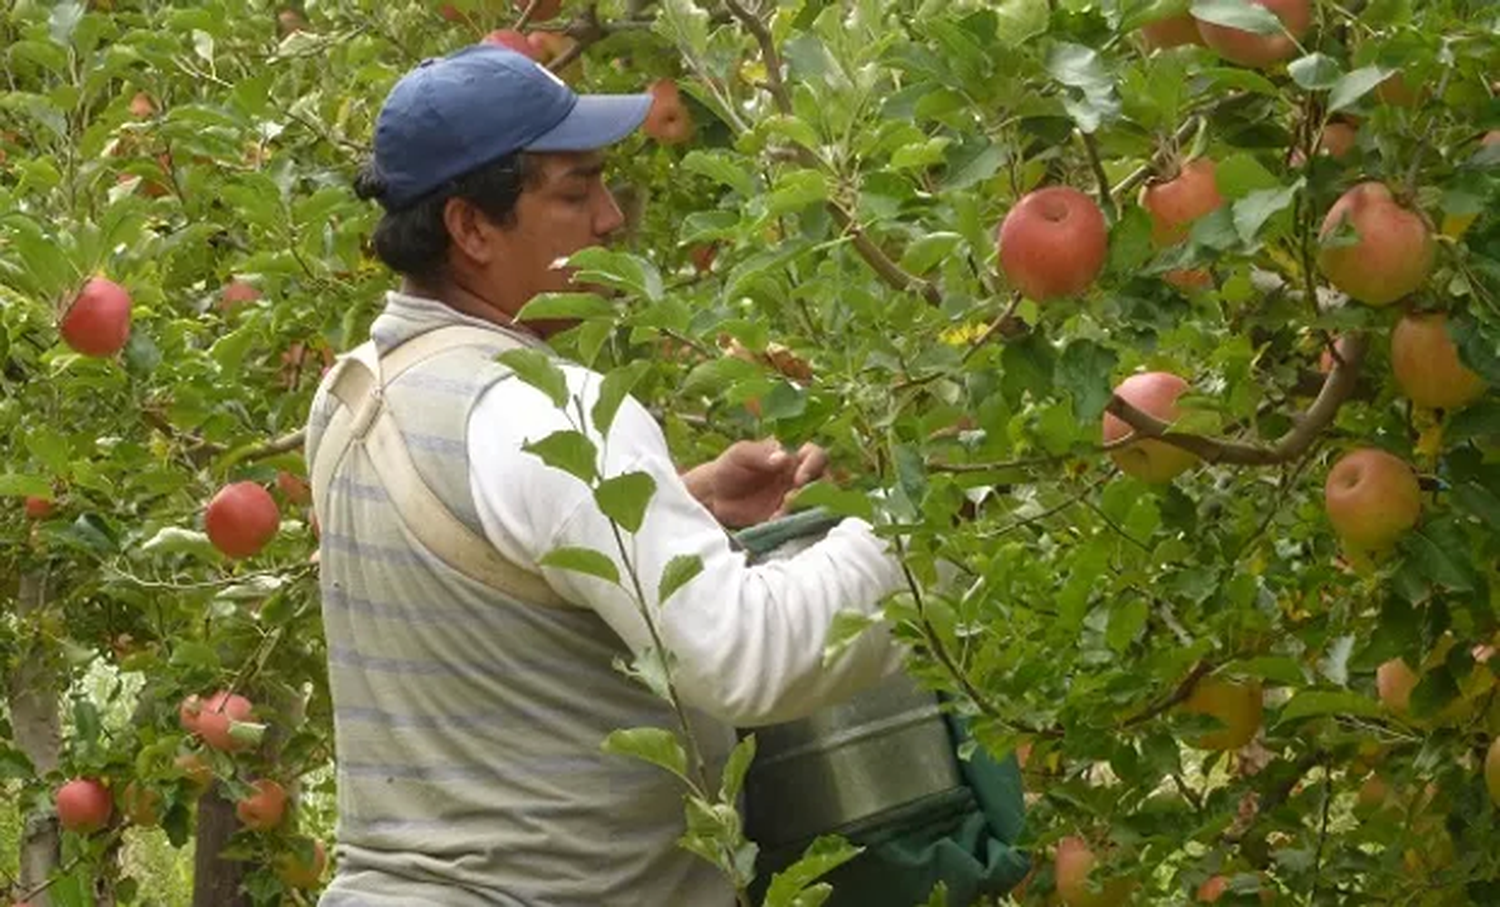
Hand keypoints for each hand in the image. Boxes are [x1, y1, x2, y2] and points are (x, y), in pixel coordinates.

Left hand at [688, 438, 827, 528]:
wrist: (713, 497)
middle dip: (814, 492)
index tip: (799, 479)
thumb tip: (784, 458)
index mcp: (790, 457)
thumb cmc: (728, 468)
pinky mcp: (786, 518)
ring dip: (803, 509)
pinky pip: (800, 521)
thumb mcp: (740, 454)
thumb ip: (761, 453)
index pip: (816, 456)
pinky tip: (773, 522)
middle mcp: (797, 478)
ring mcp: (794, 499)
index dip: (814, 465)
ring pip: (816, 503)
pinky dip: (792, 522)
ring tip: (780, 513)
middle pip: (825, 481)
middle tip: (791, 499)